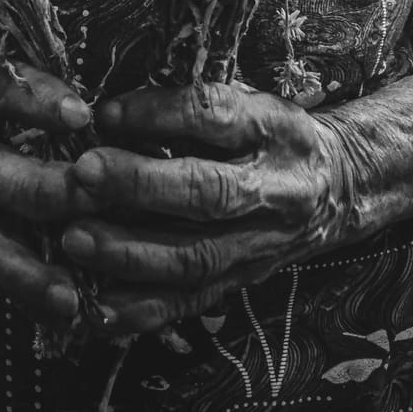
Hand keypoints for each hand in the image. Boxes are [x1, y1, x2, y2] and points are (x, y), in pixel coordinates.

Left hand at [62, 82, 352, 335]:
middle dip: (140, 185)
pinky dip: (140, 309)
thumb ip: (189, 108)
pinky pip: (189, 302)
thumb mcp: (248, 102)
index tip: (107, 112)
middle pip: (207, 192)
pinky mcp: (241, 282)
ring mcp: (259, 244)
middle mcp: (271, 188)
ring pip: (195, 256)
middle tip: (82, 173)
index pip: (215, 115)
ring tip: (75, 239)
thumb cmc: (270, 134)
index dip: (160, 114)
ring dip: (130, 253)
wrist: (337, 188)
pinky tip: (94, 307)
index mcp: (271, 129)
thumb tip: (107, 113)